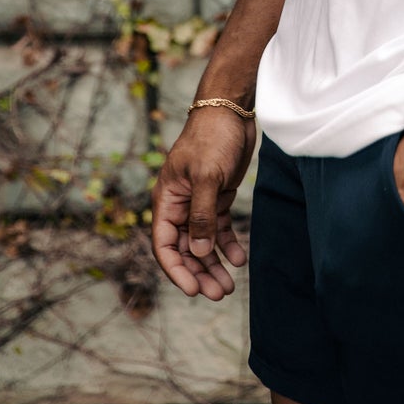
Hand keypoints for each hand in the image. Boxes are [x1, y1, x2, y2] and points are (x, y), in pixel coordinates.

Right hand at [150, 106, 254, 298]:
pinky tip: (240, 259)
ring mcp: (199, 202)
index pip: (164, 244)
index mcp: (167, 200)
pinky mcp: (218, 196)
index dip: (177, 270)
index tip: (193, 290)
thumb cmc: (213, 137)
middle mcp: (180, 205)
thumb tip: (197, 252)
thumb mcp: (207, 176)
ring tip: (228, 287)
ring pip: (202, 243)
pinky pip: (219, 229)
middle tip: (218, 293)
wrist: (231, 110)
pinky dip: (228, 245)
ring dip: (213, 264)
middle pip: (184, 249)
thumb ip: (202, 215)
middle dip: (199, 272)